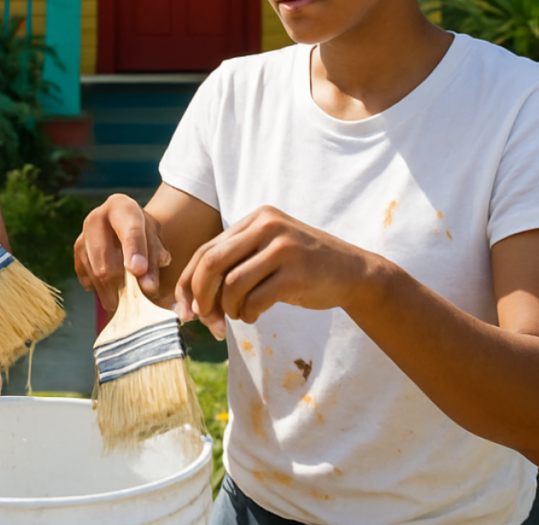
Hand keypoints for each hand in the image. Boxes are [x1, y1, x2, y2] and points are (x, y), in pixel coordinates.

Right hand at [74, 194, 171, 310]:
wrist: (123, 223)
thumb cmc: (144, 233)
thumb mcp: (155, 240)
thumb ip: (155, 260)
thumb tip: (148, 287)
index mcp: (121, 207)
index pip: (129, 231)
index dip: (134, 252)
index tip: (139, 271)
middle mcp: (96, 218)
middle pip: (107, 260)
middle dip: (121, 286)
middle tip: (133, 302)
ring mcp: (83, 235)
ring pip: (95, 273)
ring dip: (111, 292)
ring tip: (124, 302)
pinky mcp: (76, 250)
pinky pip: (86, 276)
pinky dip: (99, 288)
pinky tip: (111, 289)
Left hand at [175, 206, 379, 338]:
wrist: (354, 273)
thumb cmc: (301, 269)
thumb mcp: (267, 254)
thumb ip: (232, 266)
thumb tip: (189, 302)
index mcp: (256, 219)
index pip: (206, 250)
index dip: (188, 281)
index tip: (184, 307)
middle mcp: (267, 226)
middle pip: (212, 263)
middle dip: (201, 296)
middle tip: (203, 318)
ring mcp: (283, 248)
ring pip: (232, 284)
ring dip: (228, 308)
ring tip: (239, 315)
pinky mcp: (296, 273)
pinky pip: (255, 299)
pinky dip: (248, 313)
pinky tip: (254, 315)